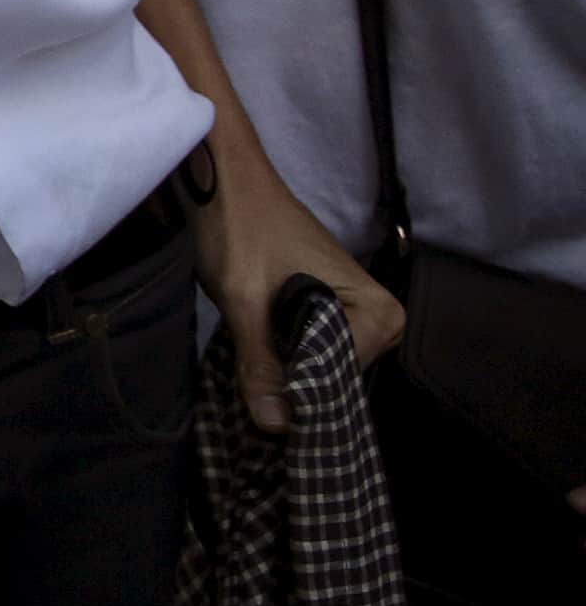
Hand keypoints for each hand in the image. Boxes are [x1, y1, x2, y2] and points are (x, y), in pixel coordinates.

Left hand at [189, 158, 403, 431]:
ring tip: (249, 387)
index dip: (299, 395)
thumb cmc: (241, 227)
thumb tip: (274, 426)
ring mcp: (354, 316)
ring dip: (282, 378)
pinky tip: (255, 373)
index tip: (262, 409)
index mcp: (380, 313)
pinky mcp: (326, 311)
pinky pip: (308, 352)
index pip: (343, 382)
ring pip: (317, 368)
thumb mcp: (245, 298)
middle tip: (249, 403)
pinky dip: (281, 361)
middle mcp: (380, 319)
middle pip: (333, 379)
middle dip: (291, 390)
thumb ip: (261, 361)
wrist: (225, 179)